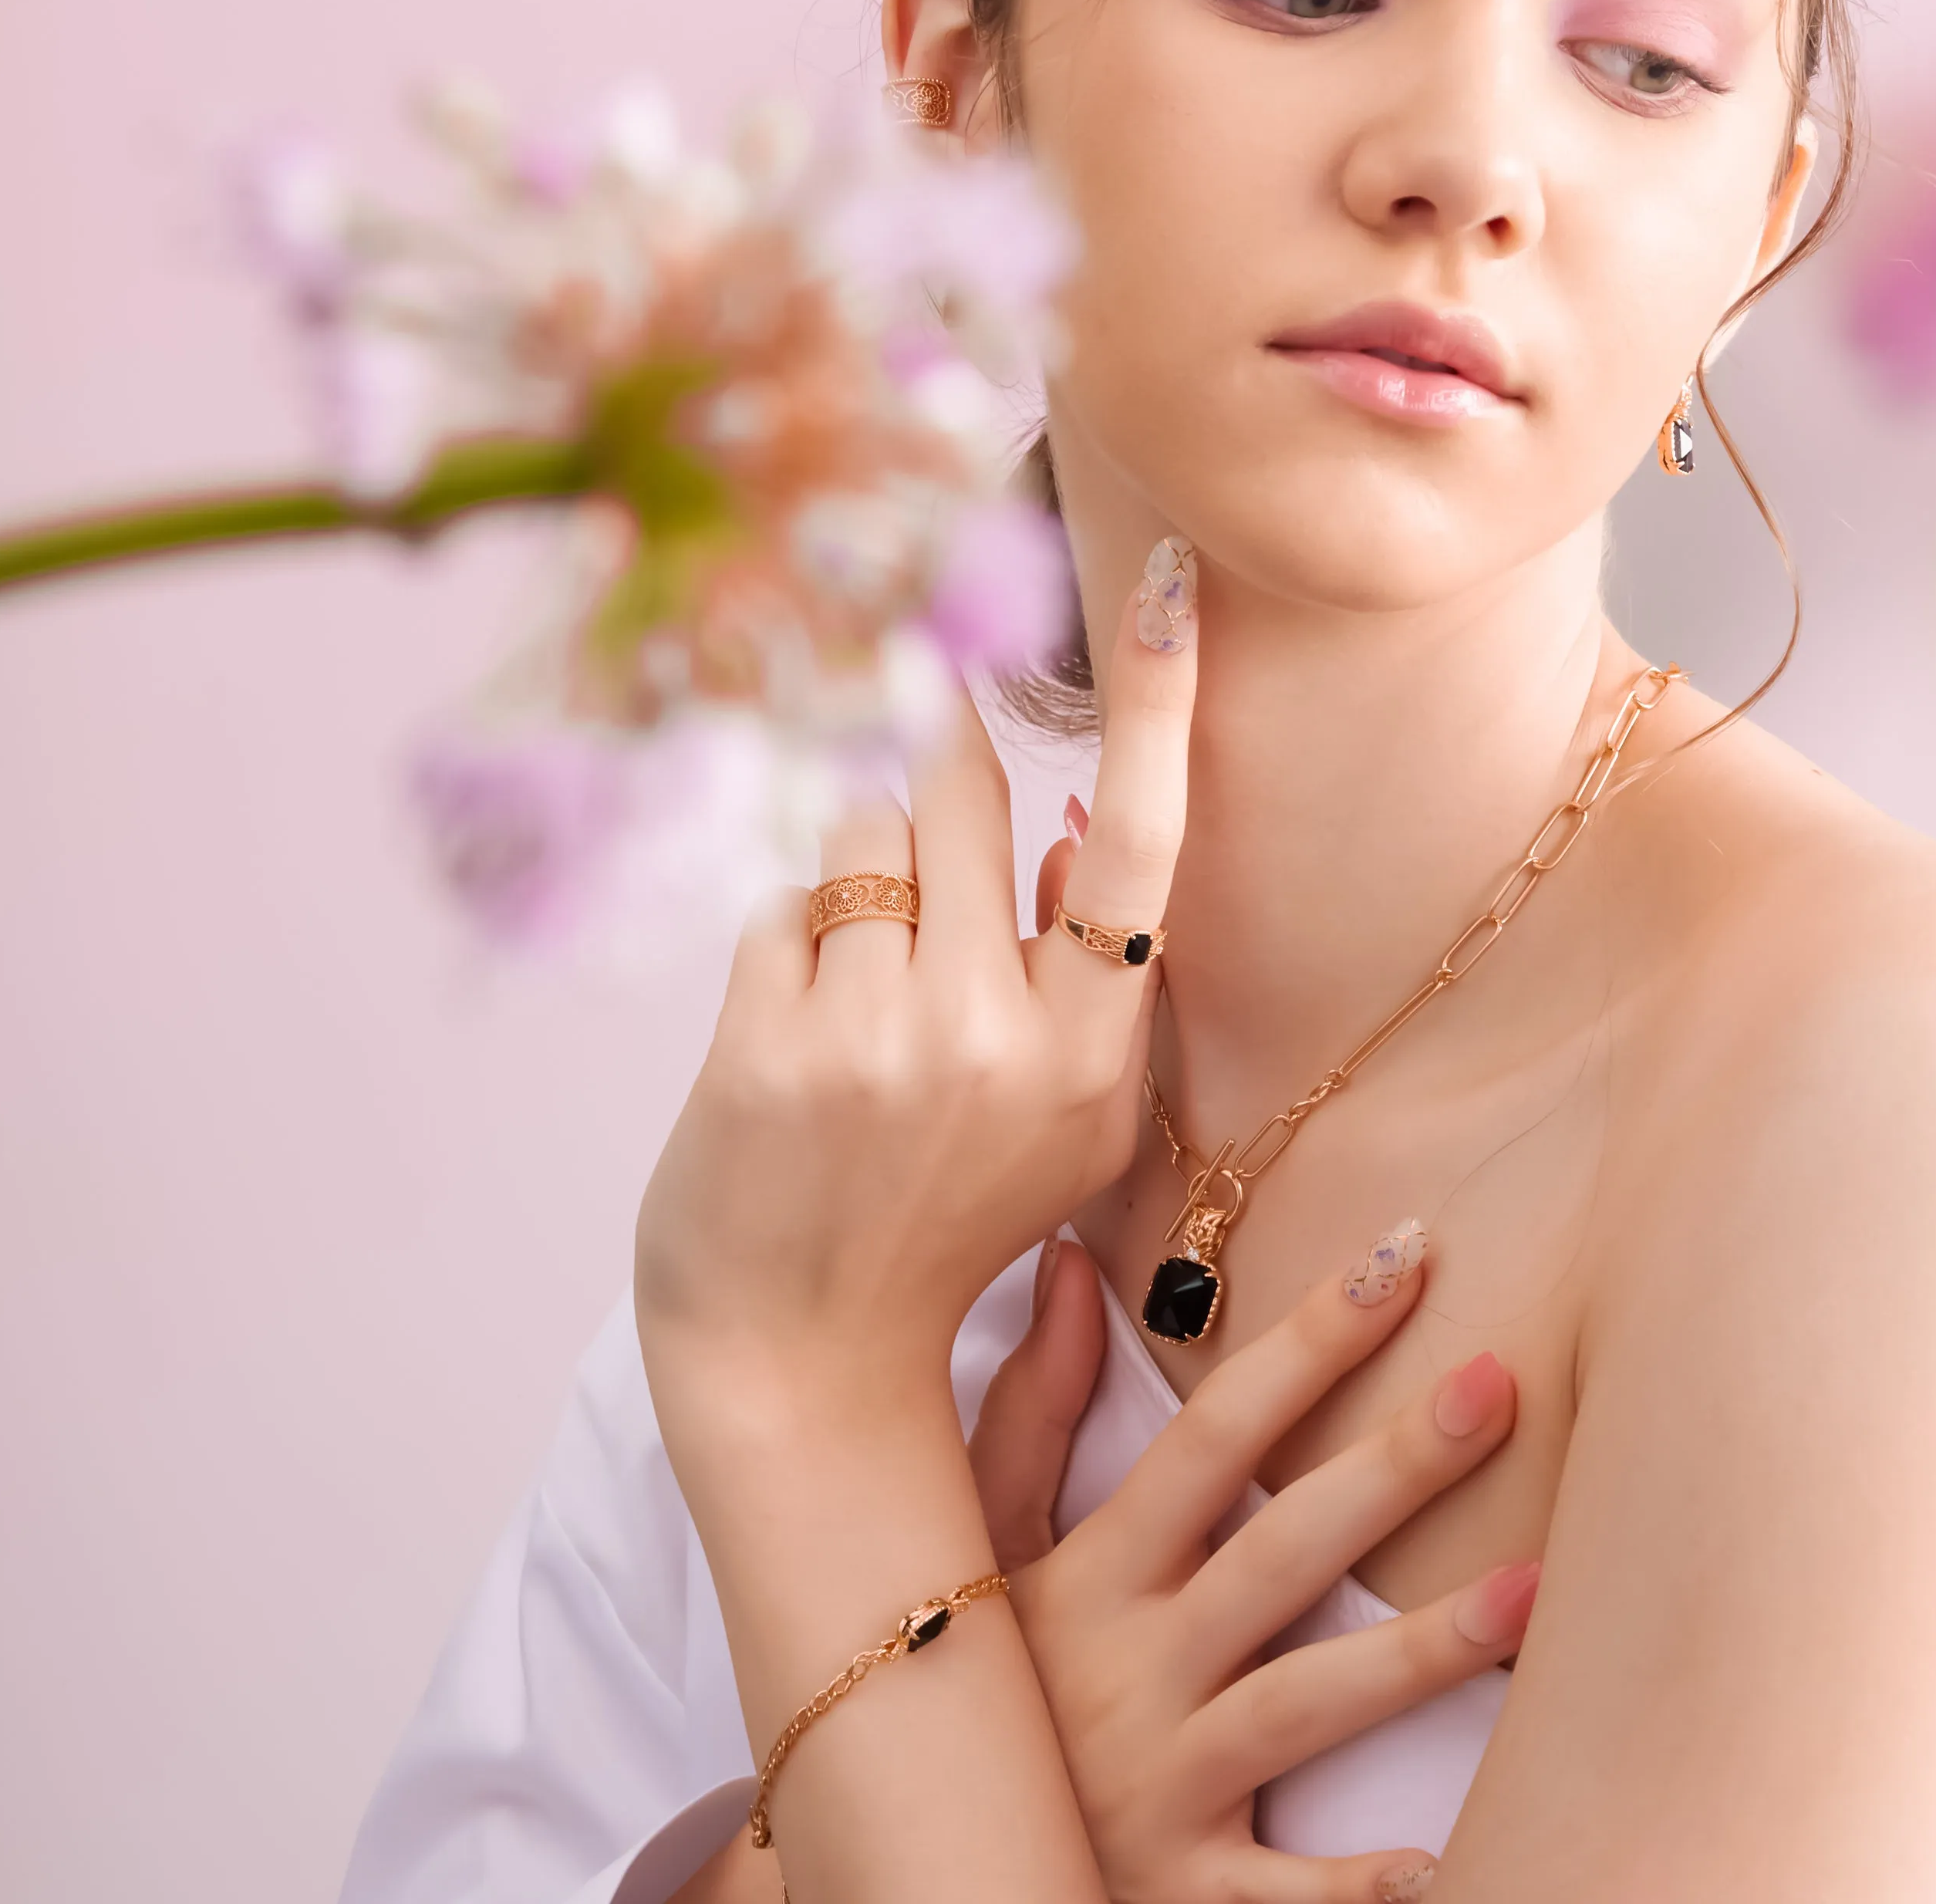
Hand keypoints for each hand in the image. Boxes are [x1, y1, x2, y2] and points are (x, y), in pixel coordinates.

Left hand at [635, 540, 1200, 1436]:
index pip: (1146, 845)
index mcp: (1094, 1059)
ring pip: (855, 836)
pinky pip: (775, 907)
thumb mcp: (1064, 1123)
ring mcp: (881, 1041)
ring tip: (847, 990)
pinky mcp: (770, 1045)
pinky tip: (786, 1043)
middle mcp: (1000, 1040)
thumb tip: (1085, 814)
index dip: (1160, 703)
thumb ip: (1093, 980)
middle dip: (921, 777)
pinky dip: (779, 955)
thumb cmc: (942, 1216)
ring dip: (845, 882)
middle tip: (899, 828)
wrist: (801, 1357)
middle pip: (959, 793)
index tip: (1165, 578)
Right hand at [972, 1231, 1541, 1902]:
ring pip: (1303, 1707)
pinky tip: (1444, 1859)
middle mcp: (1129, 1669)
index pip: (1209, 1441)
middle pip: (1280, 1553)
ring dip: (1418, 1652)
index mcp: (1090, 1576)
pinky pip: (1280, 1892)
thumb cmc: (979, 1686)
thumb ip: (1024, 1411)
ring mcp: (1159, 1783)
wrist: (932, 1867)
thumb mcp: (976, 1550)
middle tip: (1499, 1383)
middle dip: (1390, 1467)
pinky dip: (1358, 1888)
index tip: (1402, 1259)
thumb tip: (1068, 1261)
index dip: (1304, 1346)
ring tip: (1532, 1589)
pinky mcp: (1179, 1888)